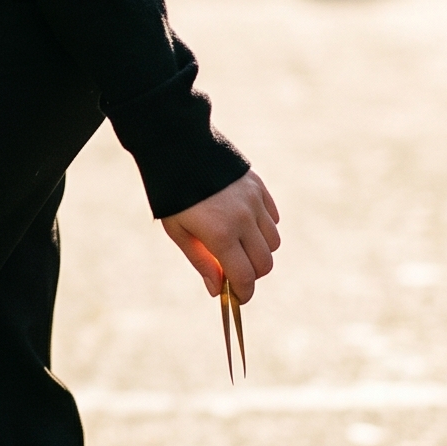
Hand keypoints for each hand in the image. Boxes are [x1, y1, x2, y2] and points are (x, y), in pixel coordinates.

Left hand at [161, 170, 280, 303]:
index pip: (245, 276)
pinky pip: (273, 218)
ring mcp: (254, 202)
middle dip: (252, 275)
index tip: (238, 297)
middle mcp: (244, 219)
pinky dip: (264, 229)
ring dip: (260, 252)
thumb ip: (202, 262)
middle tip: (235, 273)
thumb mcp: (179, 232)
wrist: (178, 148)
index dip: (244, 293)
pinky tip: (245, 226)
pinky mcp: (259, 188)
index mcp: (221, 234)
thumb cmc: (172, 195)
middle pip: (264, 263)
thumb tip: (218, 290)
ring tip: (238, 246)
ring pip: (274, 242)